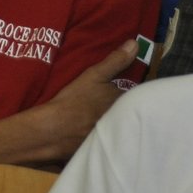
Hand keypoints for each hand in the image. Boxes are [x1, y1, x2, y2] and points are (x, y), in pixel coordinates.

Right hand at [38, 40, 136, 157]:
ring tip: (107, 116)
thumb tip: (136, 44)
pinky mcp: (102, 148)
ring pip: (122, 126)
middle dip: (129, 109)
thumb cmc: (75, 100)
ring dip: (120, 122)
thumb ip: (116, 60)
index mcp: (125, 103)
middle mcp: (124, 121)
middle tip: (115, 103)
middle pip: (131, 113)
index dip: (135, 94)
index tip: (131, 90)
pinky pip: (111, 140)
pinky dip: (109, 136)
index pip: (137, 97)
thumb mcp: (94, 75)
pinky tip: (96, 131)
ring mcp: (113, 136)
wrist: (54, 130)